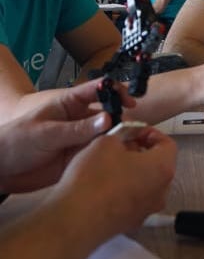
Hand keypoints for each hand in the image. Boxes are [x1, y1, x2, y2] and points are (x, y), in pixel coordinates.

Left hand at [0, 79, 135, 192]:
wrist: (2, 169)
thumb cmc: (17, 141)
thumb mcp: (47, 132)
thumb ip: (78, 128)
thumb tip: (109, 119)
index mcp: (70, 103)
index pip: (97, 90)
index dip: (115, 90)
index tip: (129, 101)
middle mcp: (80, 119)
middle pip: (109, 113)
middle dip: (123, 118)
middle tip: (135, 128)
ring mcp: (82, 138)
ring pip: (108, 135)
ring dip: (120, 138)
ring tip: (133, 145)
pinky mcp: (81, 157)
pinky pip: (101, 153)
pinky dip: (113, 155)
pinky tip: (123, 158)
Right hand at [52, 127, 176, 240]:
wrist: (75, 220)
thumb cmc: (93, 182)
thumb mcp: (105, 142)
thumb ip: (121, 136)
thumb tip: (122, 139)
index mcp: (163, 168)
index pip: (168, 144)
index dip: (150, 134)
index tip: (135, 132)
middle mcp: (161, 191)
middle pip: (158, 164)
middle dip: (141, 152)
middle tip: (120, 146)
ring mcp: (147, 209)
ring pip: (146, 183)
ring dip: (132, 171)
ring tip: (108, 164)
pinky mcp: (131, 221)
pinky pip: (134, 199)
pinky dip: (124, 189)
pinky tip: (103, 185)